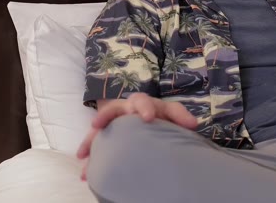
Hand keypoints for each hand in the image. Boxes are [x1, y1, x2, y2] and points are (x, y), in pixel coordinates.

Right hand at [76, 92, 196, 180]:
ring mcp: (113, 122)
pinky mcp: (106, 136)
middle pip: (113, 109)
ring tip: (83, 154)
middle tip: (98, 124)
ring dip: (90, 139)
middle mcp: (124, 110)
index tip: (147, 118)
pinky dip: (89, 158)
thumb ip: (180, 117)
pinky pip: (95, 144)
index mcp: (143, 103)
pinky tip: (85, 173)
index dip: (145, 108)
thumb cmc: (161, 116)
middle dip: (106, 116)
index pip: (143, 101)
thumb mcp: (170, 114)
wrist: (148, 119)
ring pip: (99, 128)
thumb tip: (193, 124)